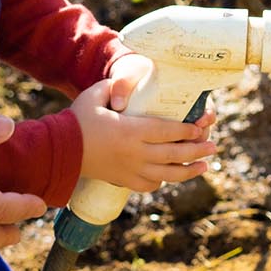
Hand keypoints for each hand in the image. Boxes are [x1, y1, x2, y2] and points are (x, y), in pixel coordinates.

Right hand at [72, 69, 216, 193]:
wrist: (57, 151)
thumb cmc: (77, 120)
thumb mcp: (94, 96)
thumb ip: (115, 87)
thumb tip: (128, 84)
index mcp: (130, 130)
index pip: (167, 131)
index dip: (188, 130)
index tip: (201, 127)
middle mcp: (134, 153)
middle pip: (174, 154)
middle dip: (197, 150)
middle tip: (213, 146)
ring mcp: (130, 170)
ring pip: (167, 174)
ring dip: (189, 171)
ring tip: (204, 166)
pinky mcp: (122, 181)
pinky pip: (148, 185)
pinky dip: (162, 181)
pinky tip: (171, 176)